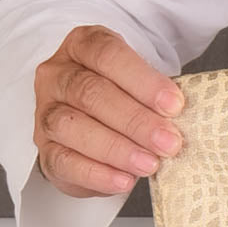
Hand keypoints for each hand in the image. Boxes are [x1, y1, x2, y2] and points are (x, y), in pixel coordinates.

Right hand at [33, 26, 185, 197]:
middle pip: (90, 92)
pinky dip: (96, 174)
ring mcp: (45, 111)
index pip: (107, 55)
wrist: (94, 122)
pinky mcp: (44, 149)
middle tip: (169, 143)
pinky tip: (124, 180)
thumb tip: (183, 119)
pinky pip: (63, 161)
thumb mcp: (141, 83)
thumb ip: (155, 96)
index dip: (143, 80)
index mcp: (82, 46)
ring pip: (72, 126)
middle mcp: (58, 75)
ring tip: (150, 164)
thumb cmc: (125, 97)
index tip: (174, 105)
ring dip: (116, 148)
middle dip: (135, 120)